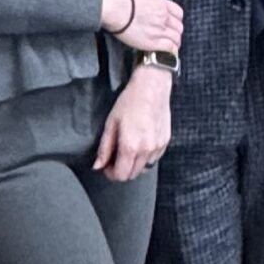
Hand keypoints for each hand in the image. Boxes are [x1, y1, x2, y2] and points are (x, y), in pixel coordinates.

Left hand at [94, 64, 171, 181]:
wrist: (152, 87)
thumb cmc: (131, 101)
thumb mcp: (111, 123)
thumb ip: (104, 148)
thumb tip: (98, 165)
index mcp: (130, 146)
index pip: (121, 175)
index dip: (111, 174)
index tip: (106, 166)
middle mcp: (146, 150)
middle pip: (132, 175)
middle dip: (121, 170)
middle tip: (114, 159)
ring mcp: (158, 147)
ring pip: (144, 168)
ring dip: (134, 164)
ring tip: (128, 150)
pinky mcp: (165, 142)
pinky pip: (154, 159)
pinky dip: (145, 157)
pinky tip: (140, 144)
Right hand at [101, 0, 183, 55]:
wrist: (113, 7)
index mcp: (162, 3)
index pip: (178, 13)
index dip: (177, 20)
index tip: (172, 24)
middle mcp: (163, 17)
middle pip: (179, 27)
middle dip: (176, 31)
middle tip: (170, 36)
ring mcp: (159, 30)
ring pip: (176, 38)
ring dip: (174, 42)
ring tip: (170, 47)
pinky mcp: (152, 42)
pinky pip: (169, 48)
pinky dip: (171, 51)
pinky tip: (167, 53)